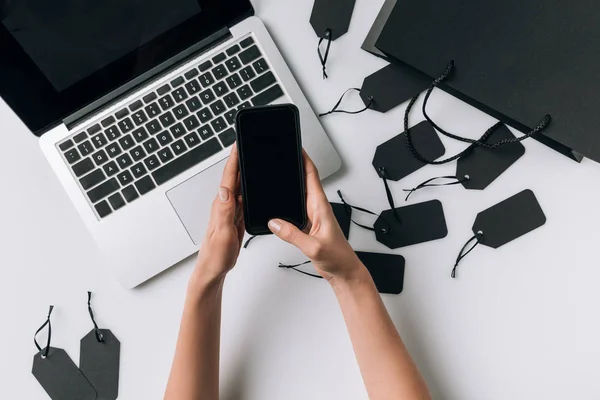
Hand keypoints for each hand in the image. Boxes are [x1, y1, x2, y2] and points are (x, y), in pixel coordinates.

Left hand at [194, 145, 244, 283]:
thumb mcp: (222, 232)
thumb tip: (225, 189)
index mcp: (221, 205)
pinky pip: (244, 200)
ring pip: (240, 188)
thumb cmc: (215, 255)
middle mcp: (225, 206)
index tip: (238, 144)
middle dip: (240, 160)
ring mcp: (230, 212)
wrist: (213, 269)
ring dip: (245, 174)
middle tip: (246, 145)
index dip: (234, 160)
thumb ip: (224, 211)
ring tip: (252, 160)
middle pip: (234, 178)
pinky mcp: (236, 219)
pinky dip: (249, 191)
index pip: (228, 178)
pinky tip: (254, 188)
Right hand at [268, 151, 365, 282]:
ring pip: (299, 196)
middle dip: (294, 167)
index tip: (296, 147)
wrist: (344, 271)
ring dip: (290, 185)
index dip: (304, 159)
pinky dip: (287, 205)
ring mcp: (313, 217)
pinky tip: (278, 206)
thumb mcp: (313, 246)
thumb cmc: (338, 258)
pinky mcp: (309, 226)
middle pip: (304, 182)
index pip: (312, 176)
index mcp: (321, 207)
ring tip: (278, 175)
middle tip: (282, 155)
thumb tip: (274, 222)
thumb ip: (293, 234)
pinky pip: (295, 210)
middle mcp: (317, 209)